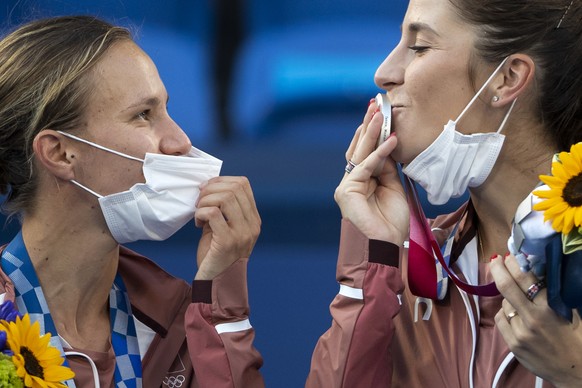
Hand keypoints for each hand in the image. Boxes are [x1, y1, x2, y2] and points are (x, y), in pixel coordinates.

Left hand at [194, 176, 260, 279]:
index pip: (243, 184)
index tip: (206, 189)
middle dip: (211, 189)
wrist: (217, 283)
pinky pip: (213, 213)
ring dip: (205, 201)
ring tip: (198, 212)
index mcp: (253, 219)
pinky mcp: (228, 241)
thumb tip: (209, 186)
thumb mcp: (225, 228)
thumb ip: (223, 209)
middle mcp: (252, 225)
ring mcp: (242, 233)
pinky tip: (197, 223)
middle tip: (199, 201)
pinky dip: (201, 213)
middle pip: (234, 188)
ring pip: (225, 198)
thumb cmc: (216, 255)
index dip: (222, 180)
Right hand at [334, 102, 407, 244]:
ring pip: (359, 154)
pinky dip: (379, 153)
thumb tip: (387, 146)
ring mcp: (347, 186)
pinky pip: (365, 167)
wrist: (387, 247)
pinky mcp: (347, 192)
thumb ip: (387, 168)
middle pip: (359, 149)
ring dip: (370, 132)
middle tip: (374, 105)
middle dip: (367, 127)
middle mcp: (351, 182)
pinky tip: (390, 140)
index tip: (379, 115)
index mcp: (362, 182)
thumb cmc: (391, 223)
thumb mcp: (393, 188)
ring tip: (378, 115)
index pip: (365, 153)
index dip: (372, 134)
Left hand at [491, 254, 581, 386]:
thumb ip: (555, 294)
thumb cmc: (577, 339)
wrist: (575, 372)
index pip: (526, 277)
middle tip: (496, 259)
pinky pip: (500, 319)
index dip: (515, 263)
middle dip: (498, 268)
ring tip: (519, 300)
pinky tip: (514, 314)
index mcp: (548, 308)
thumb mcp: (571, 313)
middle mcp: (531, 318)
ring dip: (508, 298)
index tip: (509, 255)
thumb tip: (538, 273)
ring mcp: (519, 332)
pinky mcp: (512, 344)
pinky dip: (505, 313)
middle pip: (507, 286)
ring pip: (504, 304)